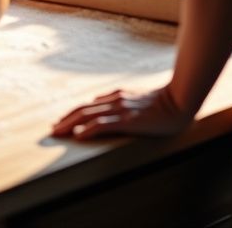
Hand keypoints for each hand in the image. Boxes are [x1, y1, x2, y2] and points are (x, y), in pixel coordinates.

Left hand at [52, 85, 191, 139]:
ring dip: (70, 124)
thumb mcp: (134, 97)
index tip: (60, 123)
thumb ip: (115, 99)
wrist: (180, 99)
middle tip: (51, 130)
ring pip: (89, 116)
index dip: (72, 114)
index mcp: (116, 96)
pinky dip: (88, 129)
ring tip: (57, 133)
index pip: (88, 106)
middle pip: (84, 110)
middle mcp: (115, 100)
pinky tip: (78, 135)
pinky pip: (104, 124)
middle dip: (65, 120)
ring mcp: (121, 109)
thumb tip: (95, 102)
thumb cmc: (161, 101)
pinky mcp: (128, 120)